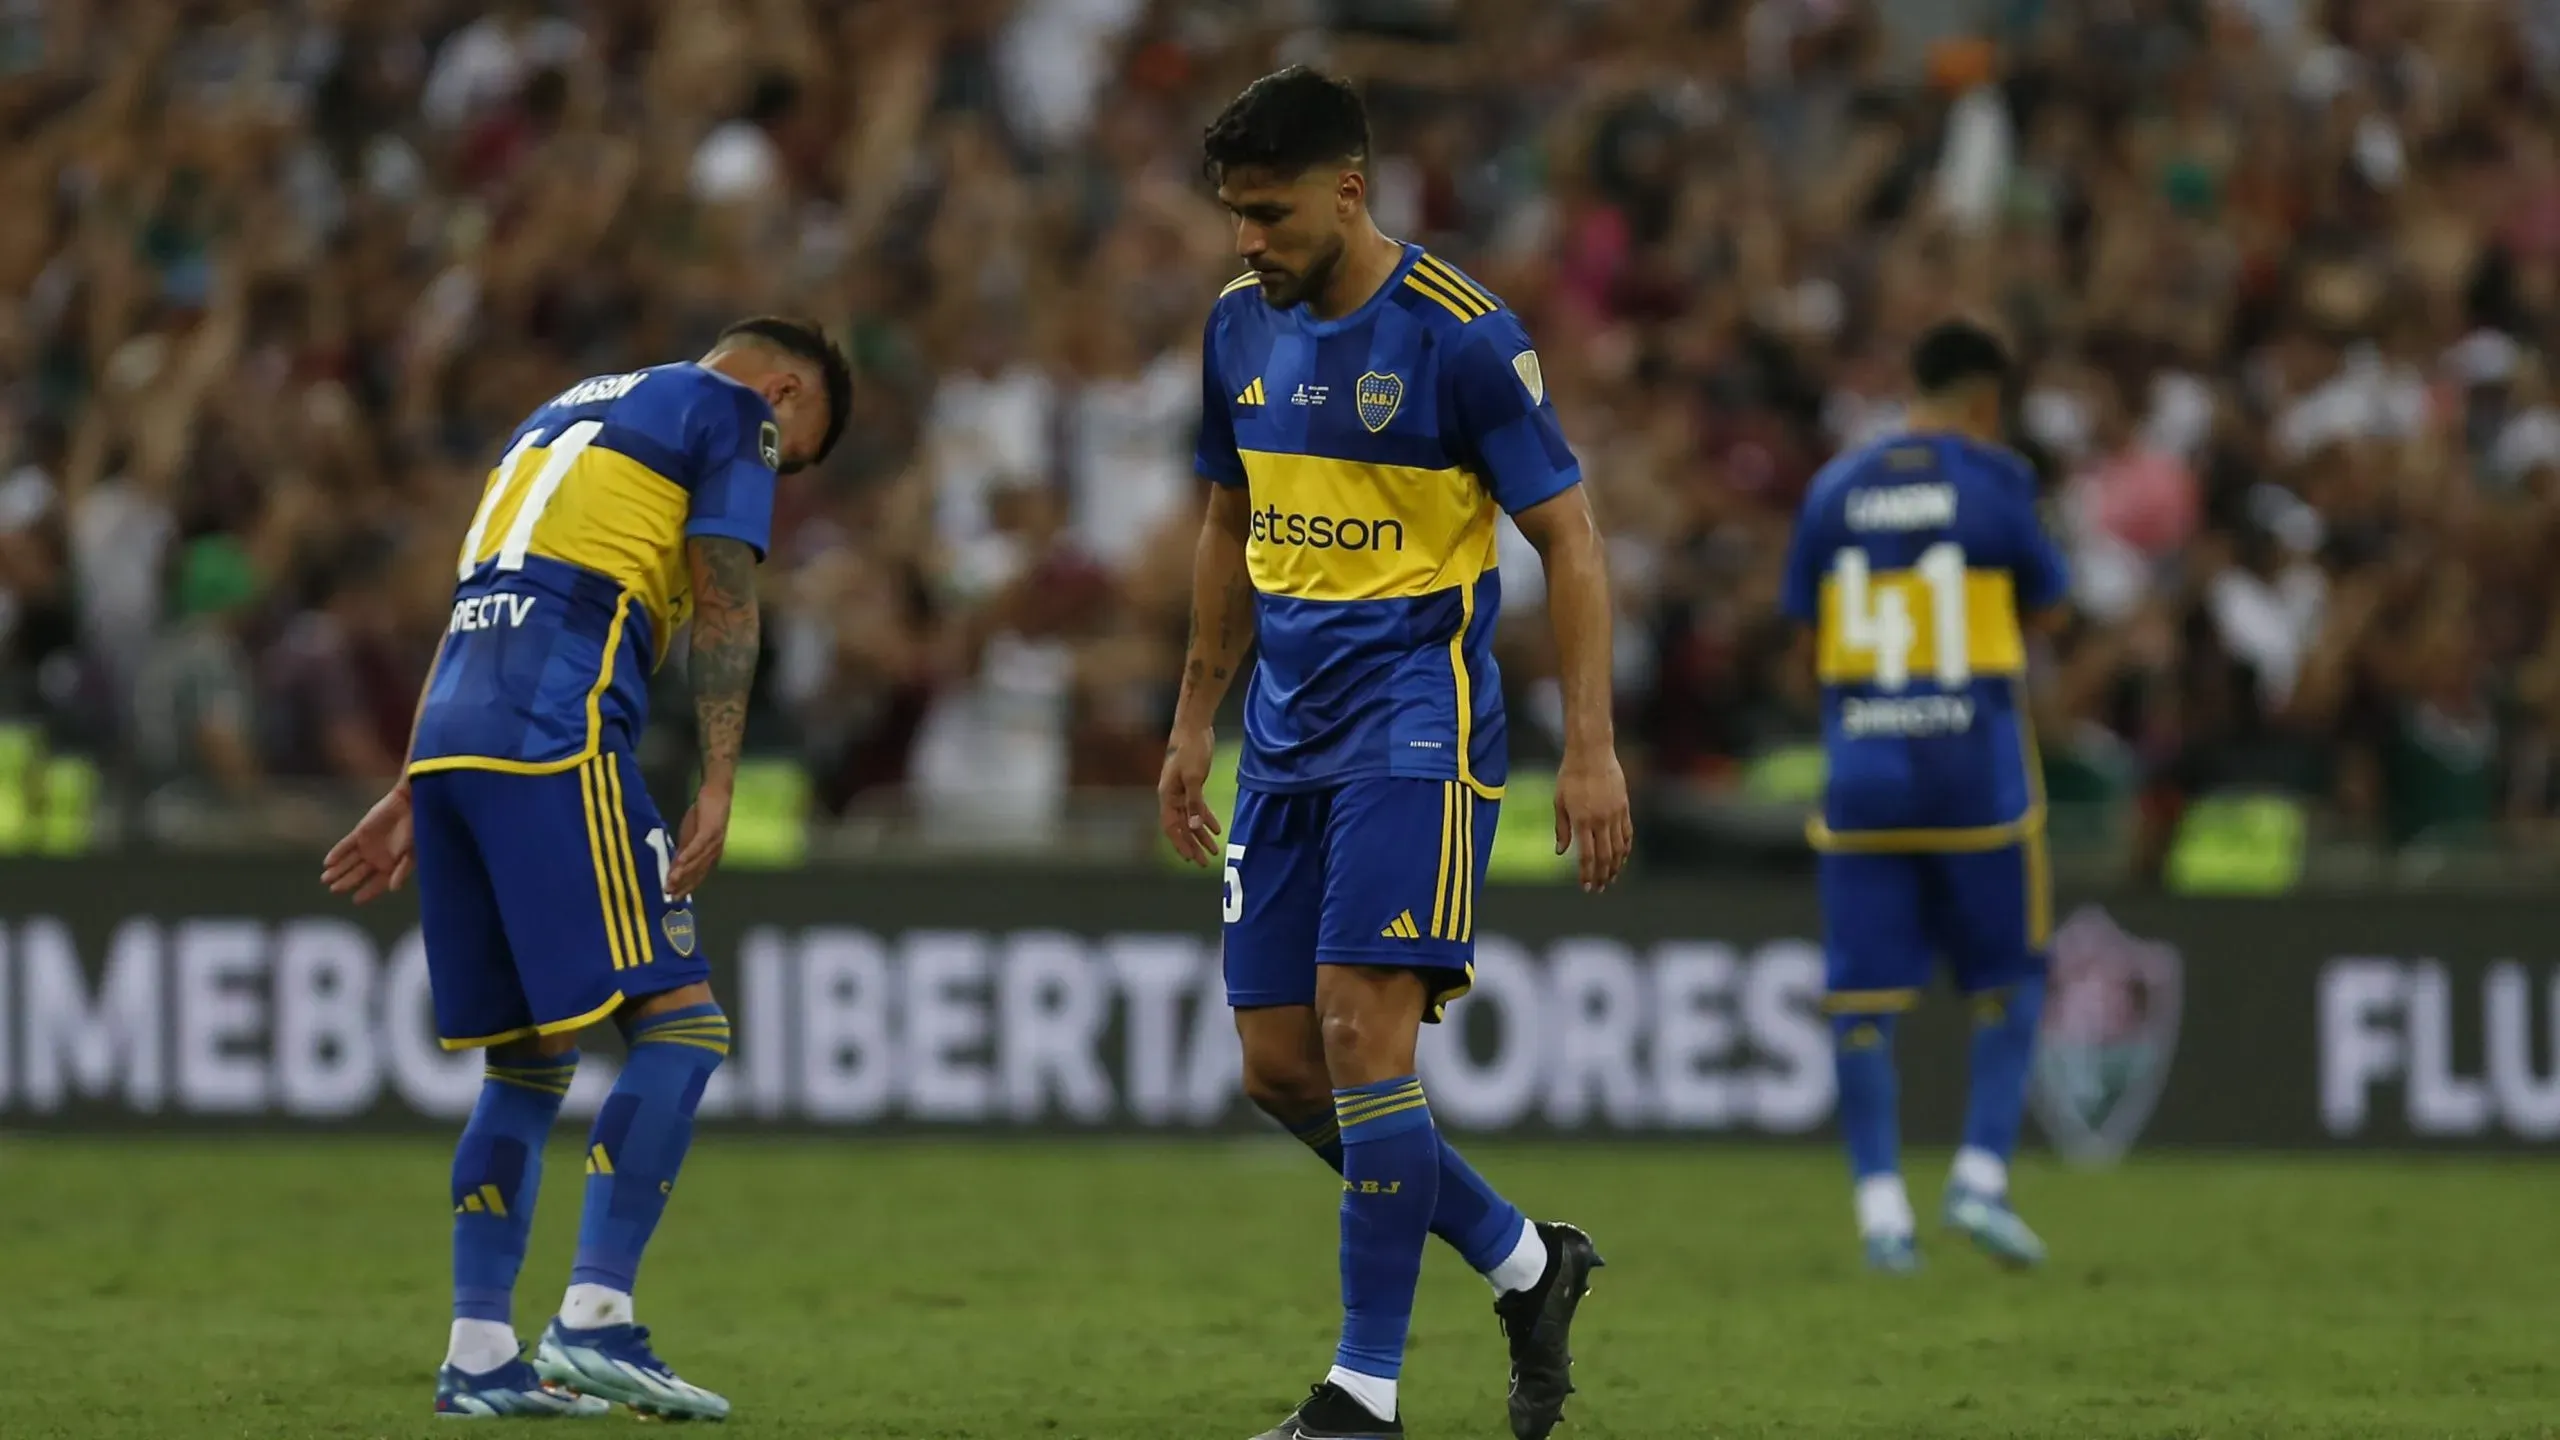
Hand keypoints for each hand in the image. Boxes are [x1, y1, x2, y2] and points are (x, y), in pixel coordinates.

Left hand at [322, 783, 414, 904]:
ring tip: (325, 879)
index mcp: (391, 866)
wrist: (410, 804)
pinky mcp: (359, 834)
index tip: (356, 900)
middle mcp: (377, 859)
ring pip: (349, 862)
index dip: (367, 892)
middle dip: (346, 882)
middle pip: (358, 874)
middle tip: (334, 890)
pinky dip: (337, 853)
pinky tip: (328, 862)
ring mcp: (367, 846)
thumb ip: (402, 869)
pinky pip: (345, 846)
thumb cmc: (416, 830)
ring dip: (338, 870)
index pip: (376, 884)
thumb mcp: (413, 852)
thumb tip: (393, 888)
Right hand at [664, 781, 731, 900]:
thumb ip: (682, 853)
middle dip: (683, 885)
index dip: (686, 888)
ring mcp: (714, 842)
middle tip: (670, 895)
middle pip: (697, 872)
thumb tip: (672, 871)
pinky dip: (688, 855)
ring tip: (671, 882)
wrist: (716, 793)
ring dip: (683, 873)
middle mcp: (714, 852)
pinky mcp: (710, 830)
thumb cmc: (703, 815)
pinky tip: (678, 863)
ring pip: (697, 861)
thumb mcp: (689, 837)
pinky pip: (698, 846)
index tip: (673, 898)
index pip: (697, 876)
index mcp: (710, 855)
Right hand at [1157, 726, 1221, 865]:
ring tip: (1213, 850)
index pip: (1171, 827)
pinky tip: (1216, 829)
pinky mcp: (1192, 784)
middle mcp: (1171, 796)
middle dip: (1192, 845)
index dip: (1180, 844)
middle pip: (1181, 827)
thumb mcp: (1194, 778)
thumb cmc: (1191, 750)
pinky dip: (1206, 818)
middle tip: (1204, 862)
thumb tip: (1194, 827)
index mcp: (1167, 796)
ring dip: (1201, 835)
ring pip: (1190, 819)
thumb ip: (1194, 803)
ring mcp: (1181, 791)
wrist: (1193, 728)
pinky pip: (1197, 807)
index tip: (1190, 859)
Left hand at [1554, 747, 1633, 892]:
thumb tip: (1561, 852)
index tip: (1586, 886)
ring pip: (1619, 848)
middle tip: (1598, 888)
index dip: (1587, 874)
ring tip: (1610, 878)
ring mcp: (1615, 814)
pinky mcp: (1624, 807)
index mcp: (1582, 821)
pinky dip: (1626, 849)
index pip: (1587, 856)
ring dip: (1615, 866)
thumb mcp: (1559, 802)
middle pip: (1605, 856)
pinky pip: (1627, 833)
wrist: (1592, 753)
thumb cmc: (1570, 776)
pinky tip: (1622, 858)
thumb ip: (1561, 829)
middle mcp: (1601, 820)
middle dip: (1602, 876)